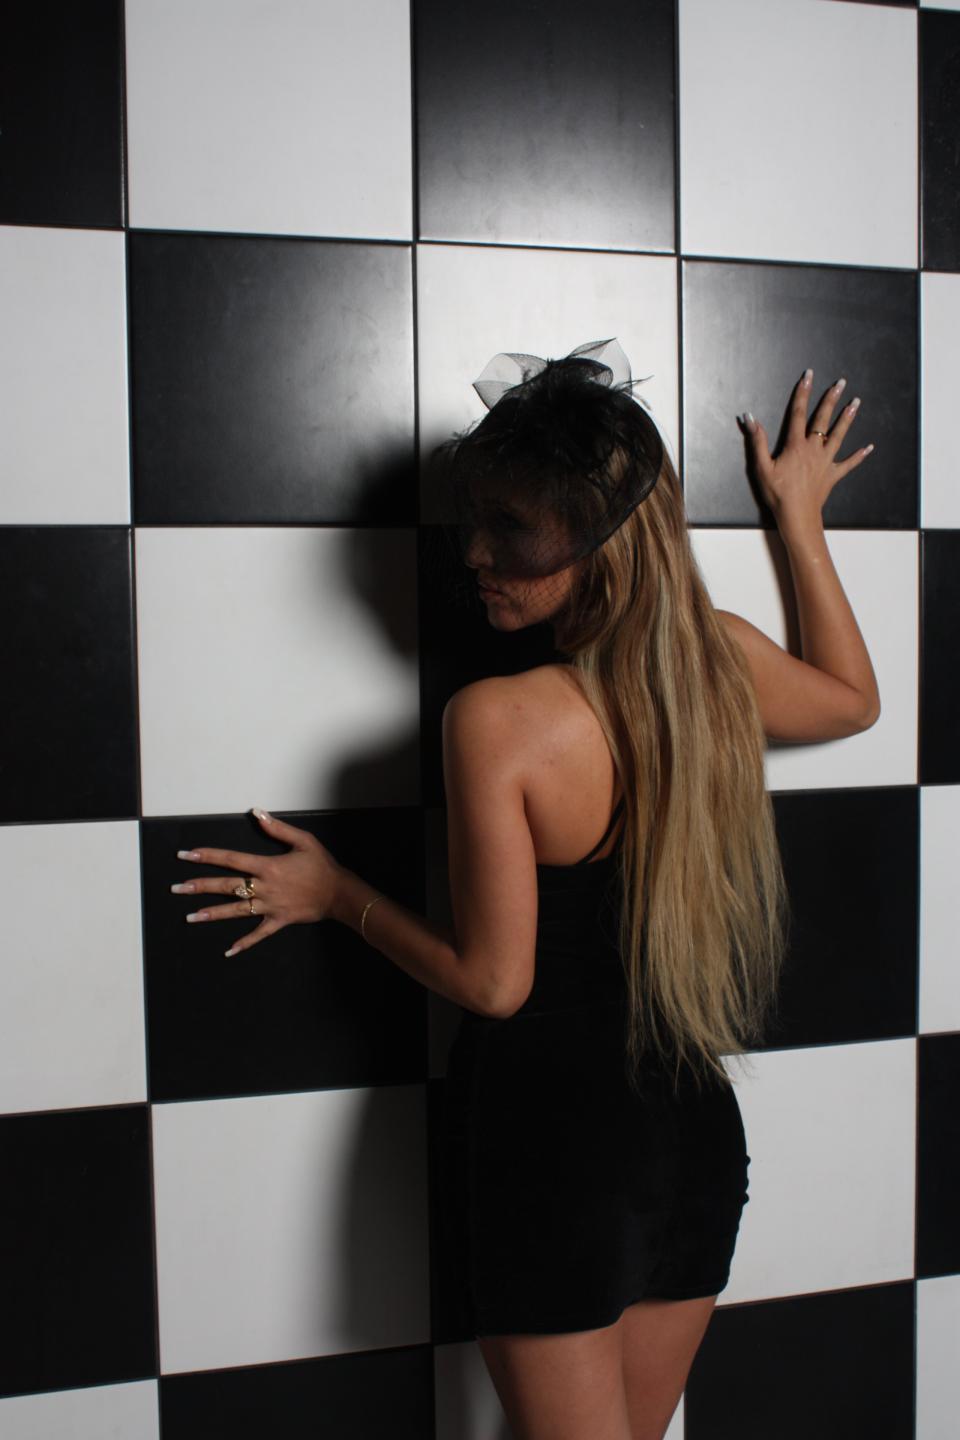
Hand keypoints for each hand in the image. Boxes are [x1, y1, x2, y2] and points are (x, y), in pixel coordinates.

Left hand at [171, 809, 344, 956]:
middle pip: (226, 885)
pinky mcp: (278, 921)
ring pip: (235, 911)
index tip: (187, 854)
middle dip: (199, 886)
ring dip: (212, 913)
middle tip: (176, 888)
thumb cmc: (321, 865)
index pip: (231, 859)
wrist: (339, 892)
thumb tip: (257, 812)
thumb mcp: (303, 840)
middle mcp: (263, 887)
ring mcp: (269, 906)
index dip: (207, 855)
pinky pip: (258, 934)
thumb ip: (277, 827)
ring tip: (190, 916)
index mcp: (267, 866)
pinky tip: (228, 951)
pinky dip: (244, 943)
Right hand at [740, 369, 874, 529]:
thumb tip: (750, 418)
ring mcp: (826, 462)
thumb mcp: (761, 467)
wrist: (797, 516)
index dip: (803, 393)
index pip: (799, 413)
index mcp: (796, 446)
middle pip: (823, 419)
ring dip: (848, 418)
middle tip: (841, 383)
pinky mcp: (832, 475)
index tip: (808, 376)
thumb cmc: (778, 494)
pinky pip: (849, 464)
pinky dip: (859, 456)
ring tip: (856, 402)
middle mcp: (814, 449)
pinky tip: (869, 448)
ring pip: (839, 435)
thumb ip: (757, 441)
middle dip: (831, 399)